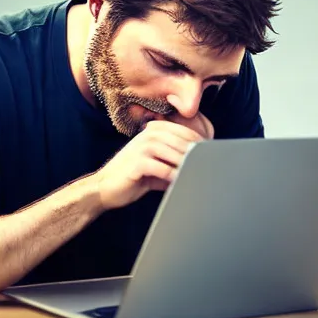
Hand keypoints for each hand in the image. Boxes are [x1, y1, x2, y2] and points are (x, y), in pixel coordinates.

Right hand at [94, 116, 212, 210]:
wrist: (105, 187)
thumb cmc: (133, 177)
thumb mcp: (157, 164)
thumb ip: (175, 161)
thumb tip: (201, 165)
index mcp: (154, 130)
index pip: (185, 132)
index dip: (201, 145)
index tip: (212, 157)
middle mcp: (148, 134)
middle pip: (182, 141)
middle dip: (197, 156)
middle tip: (210, 168)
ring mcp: (142, 147)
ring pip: (174, 153)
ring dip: (187, 165)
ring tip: (197, 175)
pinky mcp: (137, 163)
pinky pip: (162, 168)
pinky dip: (173, 176)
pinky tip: (179, 183)